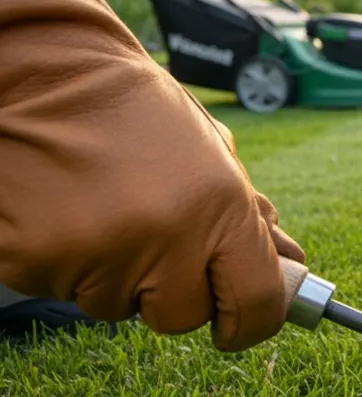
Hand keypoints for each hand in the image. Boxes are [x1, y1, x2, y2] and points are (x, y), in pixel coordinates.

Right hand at [0, 0, 303, 350]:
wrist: (39, 70)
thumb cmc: (131, 108)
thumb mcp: (209, 150)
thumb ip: (247, 215)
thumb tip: (289, 268)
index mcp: (220, 206)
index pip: (257, 303)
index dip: (251, 323)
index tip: (238, 325)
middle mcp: (166, 236)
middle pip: (183, 316)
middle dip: (171, 290)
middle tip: (150, 236)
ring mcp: (99, 254)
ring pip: (118, 306)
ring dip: (115, 274)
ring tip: (100, 207)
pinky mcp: (36, 262)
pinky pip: (63, 290)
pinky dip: (66, 263)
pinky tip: (63, 210)